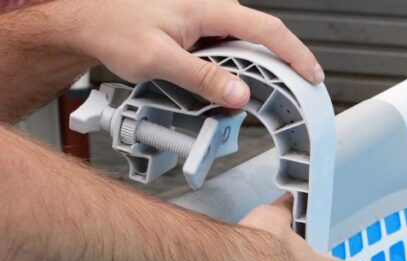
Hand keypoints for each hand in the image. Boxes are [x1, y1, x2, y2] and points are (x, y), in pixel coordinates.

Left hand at [60, 0, 322, 107]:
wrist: (86, 20)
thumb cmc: (114, 29)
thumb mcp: (158, 59)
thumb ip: (202, 78)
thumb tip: (241, 93)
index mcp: (208, 8)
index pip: (267, 29)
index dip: (296, 54)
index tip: (314, 76)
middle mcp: (211, 9)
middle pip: (263, 38)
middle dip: (284, 67)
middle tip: (300, 96)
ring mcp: (206, 20)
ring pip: (246, 47)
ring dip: (259, 73)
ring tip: (266, 99)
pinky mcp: (198, 32)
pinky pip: (229, 51)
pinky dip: (239, 72)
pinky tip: (233, 90)